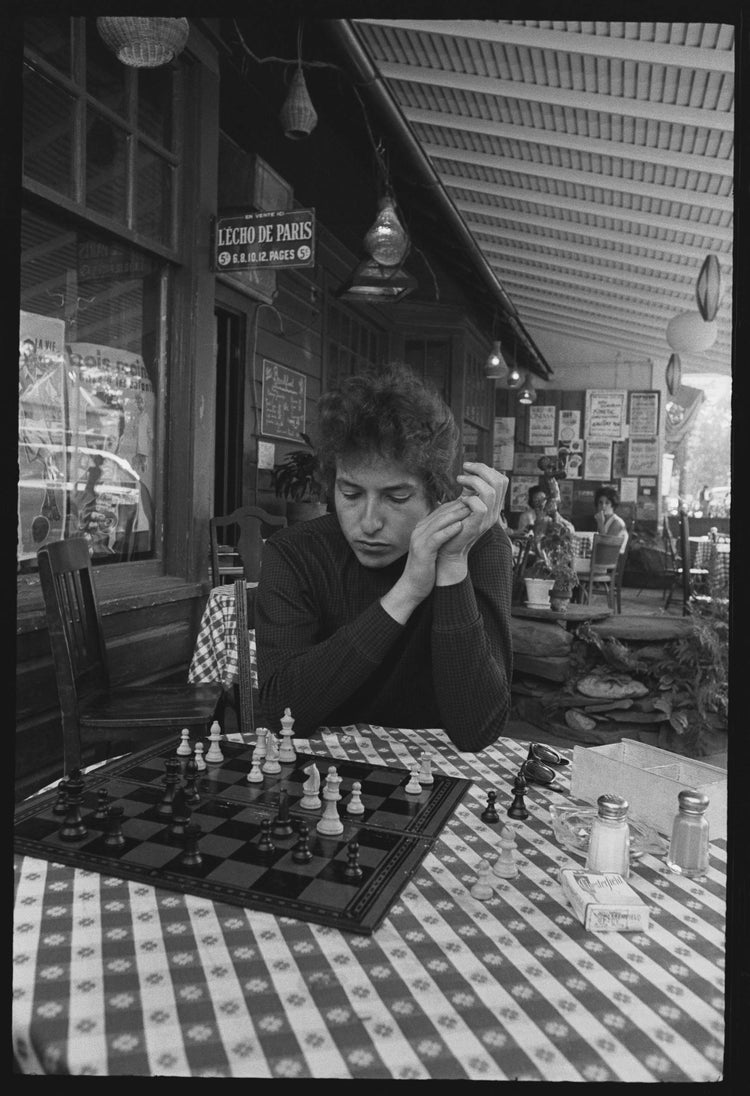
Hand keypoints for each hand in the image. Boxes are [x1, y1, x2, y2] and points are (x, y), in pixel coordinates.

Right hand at [401, 497, 470, 598]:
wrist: (412, 586)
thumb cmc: (426, 567)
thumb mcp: (433, 547)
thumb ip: (441, 534)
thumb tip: (456, 525)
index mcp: (422, 528)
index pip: (440, 511)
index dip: (456, 505)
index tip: (471, 502)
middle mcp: (419, 530)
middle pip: (440, 513)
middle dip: (458, 506)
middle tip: (474, 501)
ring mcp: (419, 540)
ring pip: (439, 522)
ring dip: (455, 515)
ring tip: (470, 510)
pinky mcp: (422, 551)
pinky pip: (437, 537)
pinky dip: (449, 531)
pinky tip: (461, 526)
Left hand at [434, 463, 507, 583]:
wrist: (449, 550)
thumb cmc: (454, 525)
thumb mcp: (465, 505)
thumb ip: (471, 491)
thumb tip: (472, 472)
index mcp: (494, 505)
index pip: (502, 479)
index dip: (487, 469)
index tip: (469, 468)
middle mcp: (495, 511)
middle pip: (500, 481)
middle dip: (481, 469)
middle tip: (465, 468)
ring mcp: (488, 519)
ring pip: (490, 491)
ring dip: (473, 481)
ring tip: (459, 480)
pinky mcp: (477, 526)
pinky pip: (480, 506)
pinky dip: (470, 498)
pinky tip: (460, 500)